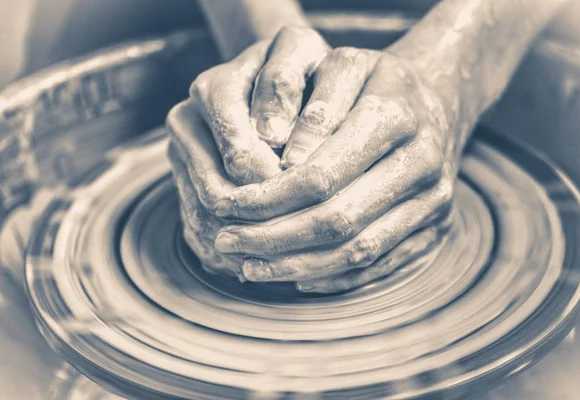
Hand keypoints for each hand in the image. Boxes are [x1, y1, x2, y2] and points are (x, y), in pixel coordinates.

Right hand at [167, 27, 329, 277]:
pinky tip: (260, 260)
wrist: (276, 73)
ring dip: (241, 242)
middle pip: (216, 194)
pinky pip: (196, 224)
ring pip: (203, 216)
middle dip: (260, 222)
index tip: (315, 203)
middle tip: (300, 242)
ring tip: (283, 261)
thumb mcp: (299, 56)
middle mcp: (186, 122)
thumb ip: (284, 83)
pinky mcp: (183, 180)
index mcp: (212, 89)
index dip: (279, 185)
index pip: (241, 155)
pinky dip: (226, 247)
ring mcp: (180, 155)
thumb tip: (272, 138)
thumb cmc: (299, 67)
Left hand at [212, 49, 460, 291]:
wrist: (440, 101)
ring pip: (358, 251)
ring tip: (250, 267)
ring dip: (297, 265)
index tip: (227, 205)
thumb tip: (283, 164)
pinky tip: (295, 276)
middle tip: (226, 242)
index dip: (269, 197)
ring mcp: (433, 202)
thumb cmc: (377, 81)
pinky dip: (335, 278)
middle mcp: (421, 163)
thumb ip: (314, 107)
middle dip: (273, 238)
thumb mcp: (345, 65)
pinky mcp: (435, 229)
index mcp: (394, 117)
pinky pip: (381, 266)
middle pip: (337, 219)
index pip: (320, 174)